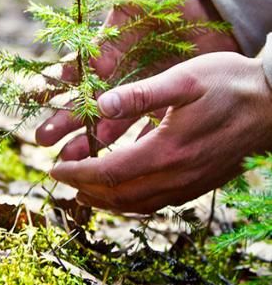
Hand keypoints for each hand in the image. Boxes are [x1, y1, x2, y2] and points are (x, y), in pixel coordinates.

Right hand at [35, 0, 239, 159]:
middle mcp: (113, 78)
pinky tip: (112, 162)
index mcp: (102, 52)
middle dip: (61, 122)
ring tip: (68, 159)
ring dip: (86, 141)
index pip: (69, 72)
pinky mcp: (157, 106)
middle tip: (42, 140)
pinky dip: (127, 145)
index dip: (48, 85)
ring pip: (105, 123)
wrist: (212, 13)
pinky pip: (139, 129)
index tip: (28, 99)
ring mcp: (134, 95)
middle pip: (82, 104)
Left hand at [50, 53, 271, 213]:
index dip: (77, 173)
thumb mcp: (184, 80)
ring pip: (136, 204)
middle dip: (85, 189)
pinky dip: (130, 202)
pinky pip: (156, 203)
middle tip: (63, 181)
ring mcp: (188, 184)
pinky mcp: (197, 184)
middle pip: (119, 195)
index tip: (55, 168)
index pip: (108, 173)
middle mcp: (176, 176)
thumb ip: (140, 94)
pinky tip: (122, 193)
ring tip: (84, 192)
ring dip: (105, 201)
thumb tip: (100, 105)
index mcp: (167, 150)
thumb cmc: (230, 86)